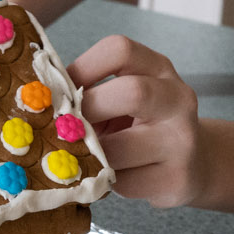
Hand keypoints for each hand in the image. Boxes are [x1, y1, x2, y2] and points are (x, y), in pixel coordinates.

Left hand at [69, 35, 208, 206]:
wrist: (193, 166)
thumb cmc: (142, 127)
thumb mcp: (124, 99)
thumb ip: (92, 92)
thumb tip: (40, 101)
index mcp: (158, 69)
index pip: (120, 50)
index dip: (82, 66)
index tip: (62, 89)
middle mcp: (178, 99)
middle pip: (131, 93)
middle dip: (88, 111)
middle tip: (68, 127)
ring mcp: (183, 141)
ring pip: (121, 149)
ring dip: (92, 156)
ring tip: (83, 157)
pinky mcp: (178, 179)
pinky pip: (125, 183)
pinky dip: (106, 183)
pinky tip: (107, 177)